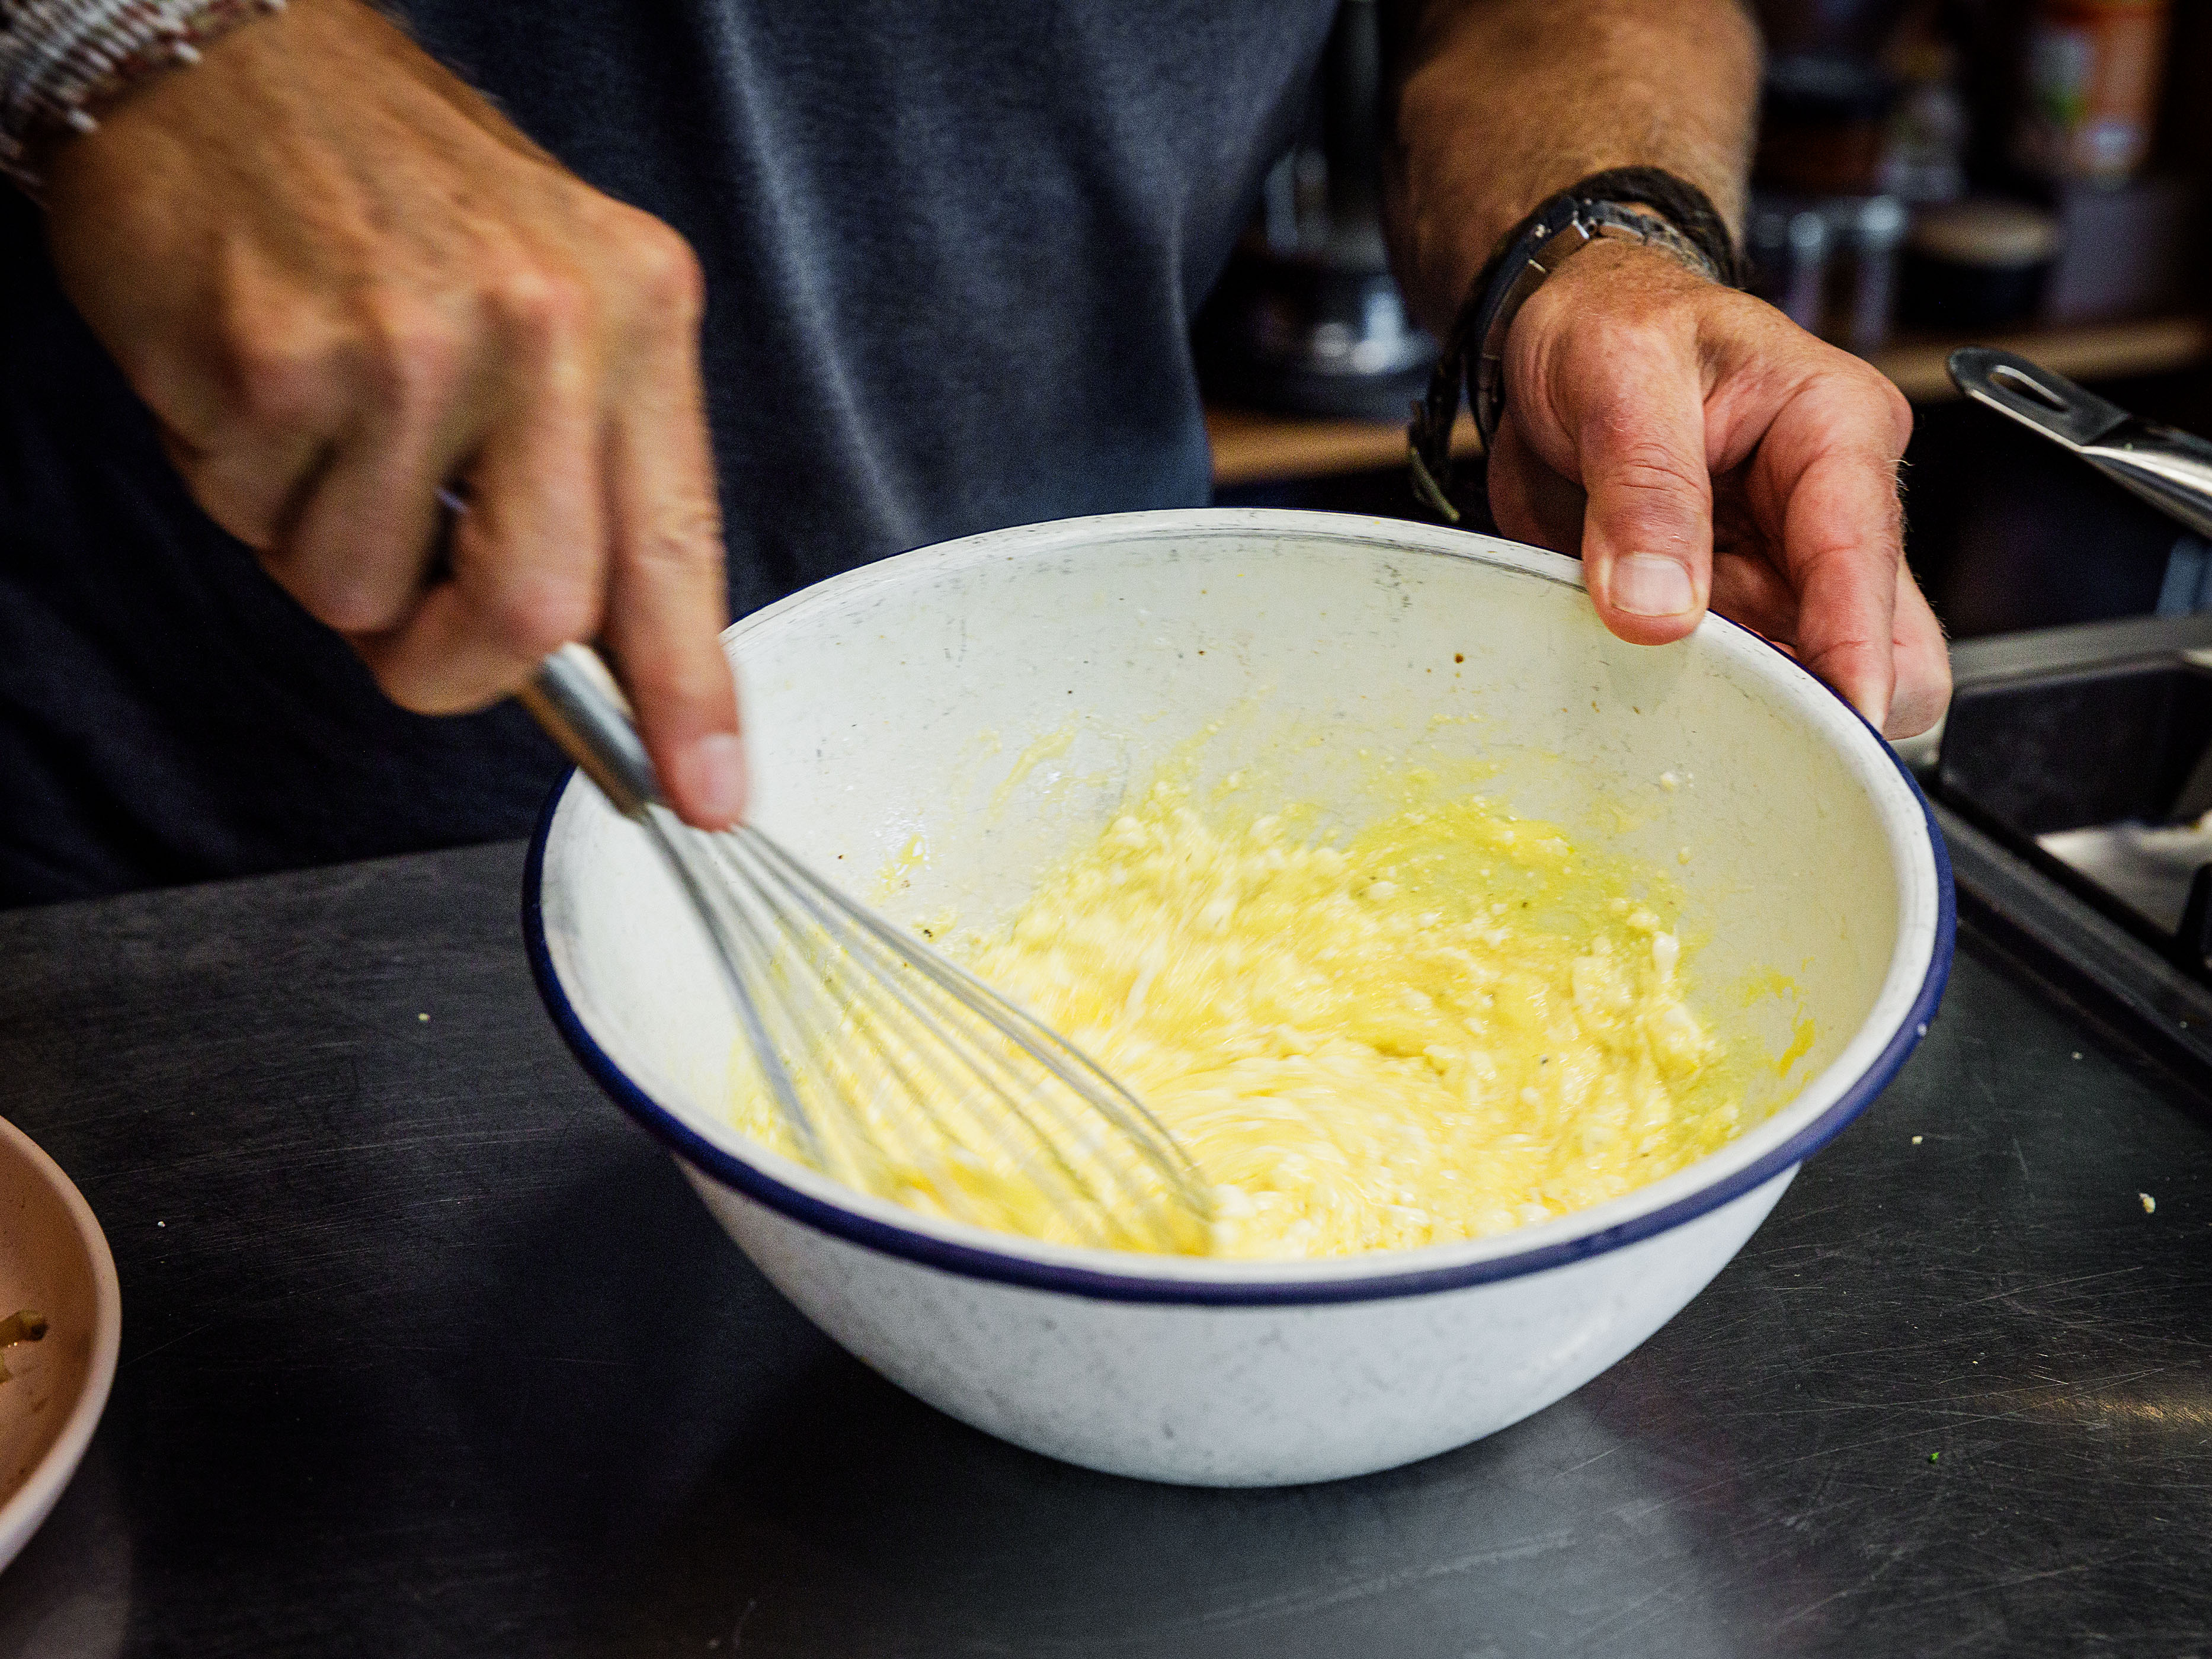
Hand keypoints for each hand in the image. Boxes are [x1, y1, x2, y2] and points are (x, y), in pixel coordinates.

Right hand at [38, 0, 746, 824]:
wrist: (226, 51)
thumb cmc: (397, 188)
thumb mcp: (554, 292)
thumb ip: (586, 467)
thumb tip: (596, 655)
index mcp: (638, 313)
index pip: (679, 550)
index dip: (691, 695)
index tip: (706, 795)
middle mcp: (543, 327)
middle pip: (533, 615)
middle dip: (457, 672)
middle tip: (416, 645)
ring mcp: (408, 344)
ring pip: (367, 591)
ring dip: (330, 549)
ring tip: (323, 422)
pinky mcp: (278, 363)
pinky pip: (258, 525)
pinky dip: (245, 488)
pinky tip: (258, 378)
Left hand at [1487, 238, 1949, 738]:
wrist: (1565, 331)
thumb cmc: (1614, 323)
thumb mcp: (1619, 376)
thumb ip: (1643, 490)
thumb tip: (1658, 607)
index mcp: (1835, 429)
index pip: (1862, 553)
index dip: (1856, 648)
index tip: (1844, 724)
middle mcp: (1831, 507)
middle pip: (1882, 645)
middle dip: (1823, 701)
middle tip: (1734, 730)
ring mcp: (1783, 569)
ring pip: (1813, 680)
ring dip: (1751, 709)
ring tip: (1670, 705)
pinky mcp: (1730, 606)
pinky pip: (1736, 681)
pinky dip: (1700, 703)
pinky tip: (1646, 692)